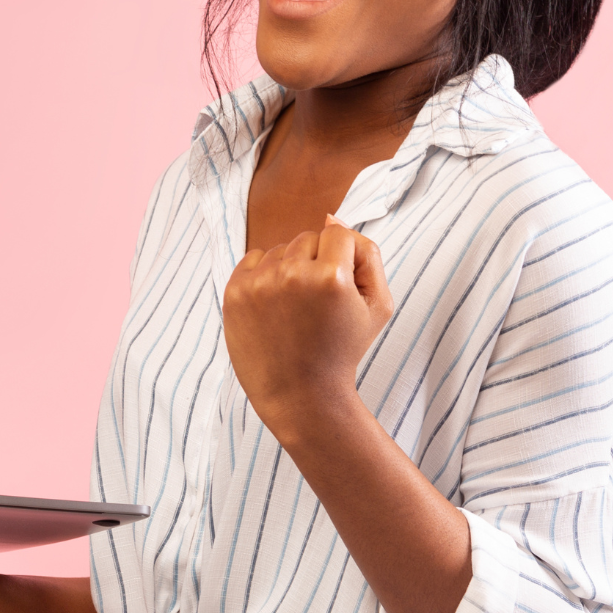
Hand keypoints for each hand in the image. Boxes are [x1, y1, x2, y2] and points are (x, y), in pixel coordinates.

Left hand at [223, 215, 392, 440]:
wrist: (300, 396)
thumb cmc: (343, 350)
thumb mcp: (378, 305)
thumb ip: (366, 253)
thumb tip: (331, 216)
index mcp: (332, 277)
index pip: (339, 233)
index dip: (345, 260)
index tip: (340, 292)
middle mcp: (293, 275)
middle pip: (308, 238)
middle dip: (316, 263)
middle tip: (317, 307)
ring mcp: (260, 284)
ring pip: (281, 249)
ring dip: (290, 270)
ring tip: (295, 311)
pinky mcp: (234, 292)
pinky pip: (254, 259)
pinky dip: (265, 276)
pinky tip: (275, 308)